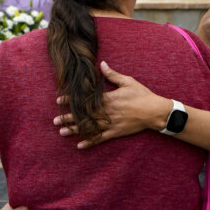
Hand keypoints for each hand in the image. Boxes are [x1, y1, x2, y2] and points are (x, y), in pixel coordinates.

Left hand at [52, 61, 167, 148]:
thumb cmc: (142, 95)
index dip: (71, 100)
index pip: (85, 100)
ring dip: (75, 130)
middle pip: (84, 115)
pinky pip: (101, 138)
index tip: (59, 100)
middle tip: (55, 120)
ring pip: (90, 128)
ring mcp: (111, 123)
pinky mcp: (116, 132)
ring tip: (62, 132)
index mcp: (108, 99)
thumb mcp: (127, 81)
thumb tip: (101, 64)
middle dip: (69, 117)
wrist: (154, 111)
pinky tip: (80, 145)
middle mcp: (107, 112)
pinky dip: (90, 142)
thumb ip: (112, 74)